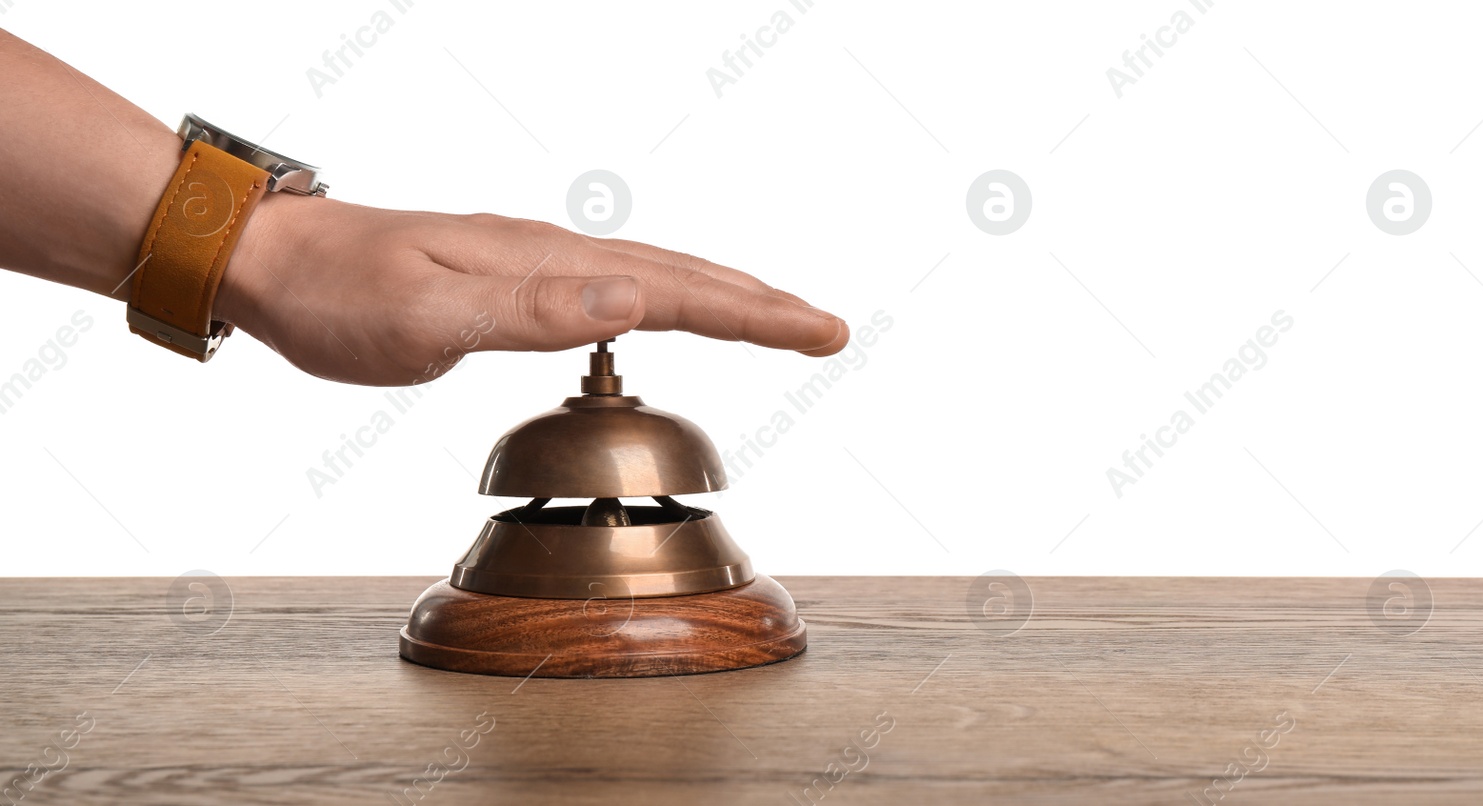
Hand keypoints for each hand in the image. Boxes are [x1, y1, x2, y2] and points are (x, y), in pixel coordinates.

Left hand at [218, 193, 847, 385]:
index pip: (674, 291)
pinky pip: (616, 288)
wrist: (273, 259)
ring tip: (779, 319)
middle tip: (827, 329)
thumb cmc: (340, 295)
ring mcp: (535, 263)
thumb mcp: (430, 317)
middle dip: (762, 305)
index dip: (753, 315)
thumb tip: (633, 300)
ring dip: (726, 299)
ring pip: (655, 278)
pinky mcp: (516, 279)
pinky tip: (673, 308)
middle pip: (682, 275)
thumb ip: (534, 314)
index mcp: (544, 264)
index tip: (817, 332)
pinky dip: (670, 299)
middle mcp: (551, 255)